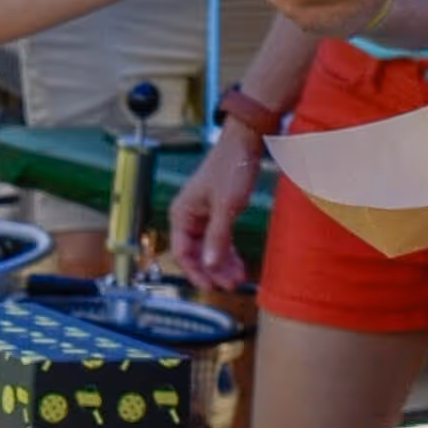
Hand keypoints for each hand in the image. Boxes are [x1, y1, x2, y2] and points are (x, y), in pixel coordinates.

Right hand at [163, 122, 260, 296]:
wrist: (245, 142)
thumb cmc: (232, 168)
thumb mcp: (226, 207)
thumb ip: (217, 238)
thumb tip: (209, 266)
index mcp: (182, 213)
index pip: (181, 253)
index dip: (196, 272)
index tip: (212, 286)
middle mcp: (188, 215)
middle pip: (195, 253)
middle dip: (213, 270)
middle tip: (231, 284)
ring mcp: (202, 214)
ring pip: (208, 247)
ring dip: (222, 263)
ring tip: (238, 277)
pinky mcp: (216, 211)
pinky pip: (218, 238)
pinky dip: (227, 251)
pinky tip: (238, 262)